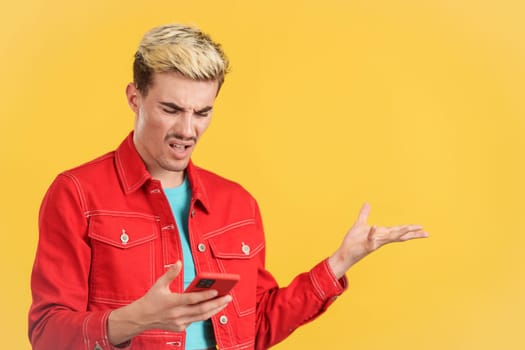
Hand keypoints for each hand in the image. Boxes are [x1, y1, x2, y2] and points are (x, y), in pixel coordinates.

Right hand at [108, 261, 231, 344]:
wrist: (141, 318)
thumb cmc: (151, 299)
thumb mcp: (159, 284)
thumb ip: (170, 273)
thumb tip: (179, 262)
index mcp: (172, 302)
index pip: (192, 299)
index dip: (206, 295)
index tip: (217, 290)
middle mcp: (177, 314)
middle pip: (201, 310)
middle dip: (217, 303)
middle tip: (228, 297)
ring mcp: (179, 322)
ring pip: (201, 317)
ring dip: (215, 310)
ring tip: (225, 302)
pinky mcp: (180, 327)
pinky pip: (196, 320)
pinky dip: (205, 314)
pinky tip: (213, 307)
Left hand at [328, 203, 427, 278]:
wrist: (345, 252)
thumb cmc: (353, 241)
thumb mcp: (360, 224)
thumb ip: (364, 214)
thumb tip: (367, 203)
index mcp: (381, 234)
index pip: (398, 230)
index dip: (410, 229)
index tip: (422, 227)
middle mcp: (381, 239)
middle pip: (399, 235)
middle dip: (412, 233)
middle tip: (426, 233)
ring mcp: (375, 243)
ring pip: (389, 238)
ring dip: (398, 233)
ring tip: (408, 227)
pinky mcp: (366, 246)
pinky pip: (370, 239)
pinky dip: (372, 233)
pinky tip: (374, 226)